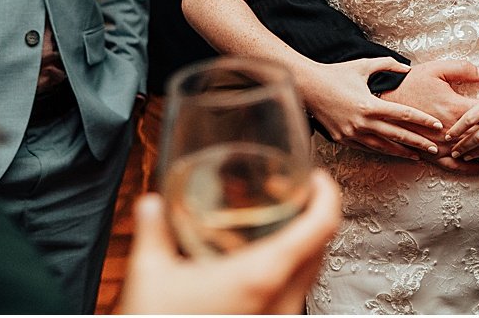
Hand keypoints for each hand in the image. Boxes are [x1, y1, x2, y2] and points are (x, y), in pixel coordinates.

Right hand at [118, 171, 341, 314]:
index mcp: (261, 275)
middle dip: (313, 214)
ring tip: (276, 224)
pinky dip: (289, 269)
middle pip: (321, 247)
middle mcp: (281, 299)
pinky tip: (256, 263)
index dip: (328, 195)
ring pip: (310, 272)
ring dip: (303, 243)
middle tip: (294, 194)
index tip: (317, 180)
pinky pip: (294, 294)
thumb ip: (153, 230)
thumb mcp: (150, 274)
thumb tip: (151, 205)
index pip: (321, 227)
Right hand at [298, 59, 444, 159]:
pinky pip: (367, 147)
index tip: (437, 126)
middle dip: (418, 142)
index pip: (403, 115)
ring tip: (418, 156)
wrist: (307, 87)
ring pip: (383, 146)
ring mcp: (352, 134)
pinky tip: (393, 152)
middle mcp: (362, 123)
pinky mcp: (343, 139)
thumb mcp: (364, 65)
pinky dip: (382, 150)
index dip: (422, 121)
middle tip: (435, 149)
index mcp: (369, 104)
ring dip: (402, 151)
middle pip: (397, 135)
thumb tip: (407, 68)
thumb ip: (388, 65)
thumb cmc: (336, 73)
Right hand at [380, 60, 478, 173]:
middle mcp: (449, 130)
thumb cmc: (410, 83)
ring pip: (471, 154)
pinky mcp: (429, 152)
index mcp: (453, 108)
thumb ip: (462, 69)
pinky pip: (452, 165)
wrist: (383, 102)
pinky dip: (469, 168)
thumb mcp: (436, 69)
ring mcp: (439, 144)